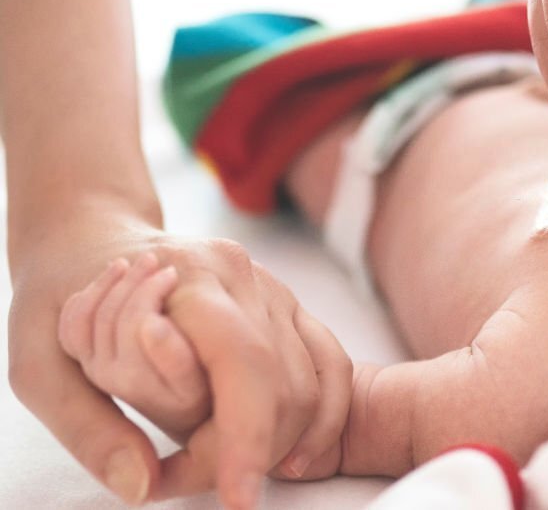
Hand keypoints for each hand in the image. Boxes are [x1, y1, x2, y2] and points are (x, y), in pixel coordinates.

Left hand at [8, 209, 351, 508]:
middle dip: (252, 451)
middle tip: (206, 485)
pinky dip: (324, 417)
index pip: (242, 360)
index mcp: (189, 275)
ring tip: (231, 468)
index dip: (248, 434)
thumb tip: (141, 486)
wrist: (92, 242)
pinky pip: (330, 365)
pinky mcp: (288, 306)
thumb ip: (90, 429)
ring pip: (307, 382)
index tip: (237, 496)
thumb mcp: (36, 365)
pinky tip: (297, 456)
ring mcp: (273, 289)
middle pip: (280, 382)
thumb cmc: (59, 299)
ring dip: (281, 442)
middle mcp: (244, 277)